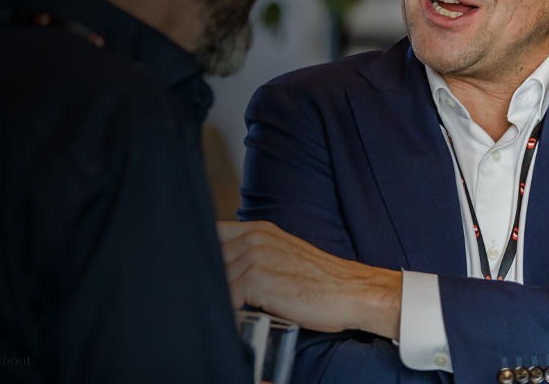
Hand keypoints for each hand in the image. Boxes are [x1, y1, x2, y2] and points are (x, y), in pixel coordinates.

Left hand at [218, 221, 401, 339]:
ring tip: (225, 311)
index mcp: (260, 230)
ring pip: (215, 279)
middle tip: (208, 298)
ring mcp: (256, 257)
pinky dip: (227, 311)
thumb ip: (255, 256)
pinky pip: (225, 298)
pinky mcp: (258, 280)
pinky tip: (238, 319)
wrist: (351, 291)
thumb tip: (227, 273)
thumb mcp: (284, 257)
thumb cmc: (321, 281)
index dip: (200, 255)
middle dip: (205, 280)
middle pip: (208, 258)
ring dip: (216, 298)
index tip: (197, 272)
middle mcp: (255, 238)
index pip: (211, 235)